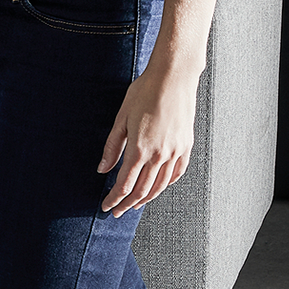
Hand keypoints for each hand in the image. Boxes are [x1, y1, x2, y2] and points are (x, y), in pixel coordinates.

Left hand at [97, 62, 197, 216]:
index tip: (106, 207)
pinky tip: (158, 187)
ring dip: (146, 198)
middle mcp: (160, 154)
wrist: (174, 76)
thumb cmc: (144, 93)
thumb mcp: (121, 119)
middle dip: (127, 204)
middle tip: (117, 212)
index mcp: (140, 149)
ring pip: (160, 185)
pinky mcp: (186, 145)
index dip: (114, 199)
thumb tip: (102, 170)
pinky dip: (166, 184)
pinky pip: (177, 172)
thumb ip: (112, 147)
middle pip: (141, 190)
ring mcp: (176, 151)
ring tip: (134, 204)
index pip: (124, 185)